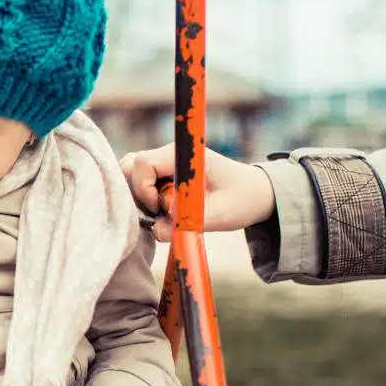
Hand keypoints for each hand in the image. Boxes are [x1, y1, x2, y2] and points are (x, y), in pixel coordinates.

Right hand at [118, 144, 276, 242]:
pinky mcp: (163, 175)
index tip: (161, 209)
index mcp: (183, 155)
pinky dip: (142, 199)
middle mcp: (169, 154)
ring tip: (160, 213)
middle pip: (130, 165)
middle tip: (156, 212)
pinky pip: (139, 182)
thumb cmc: (241, 199)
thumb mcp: (219, 216)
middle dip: (135, 193)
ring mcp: (164, 163)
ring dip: (138, 197)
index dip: (144, 189)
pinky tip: (161, 212)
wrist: (255, 193)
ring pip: (130, 173)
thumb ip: (186, 224)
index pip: (143, 163)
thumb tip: (156, 231)